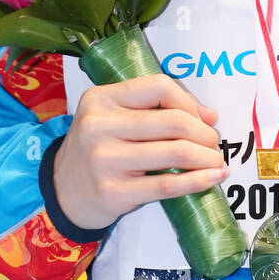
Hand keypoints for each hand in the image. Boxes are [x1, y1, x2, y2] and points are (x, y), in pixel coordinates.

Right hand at [53, 74, 227, 230]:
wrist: (61, 191)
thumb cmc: (98, 148)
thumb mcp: (113, 117)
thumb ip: (154, 109)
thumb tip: (208, 117)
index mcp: (101, 99)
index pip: (159, 87)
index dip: (190, 101)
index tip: (204, 118)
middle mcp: (99, 126)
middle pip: (173, 121)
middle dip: (204, 133)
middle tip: (214, 144)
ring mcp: (105, 160)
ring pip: (175, 152)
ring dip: (207, 157)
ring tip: (217, 161)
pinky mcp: (113, 192)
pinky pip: (168, 185)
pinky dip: (198, 181)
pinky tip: (213, 178)